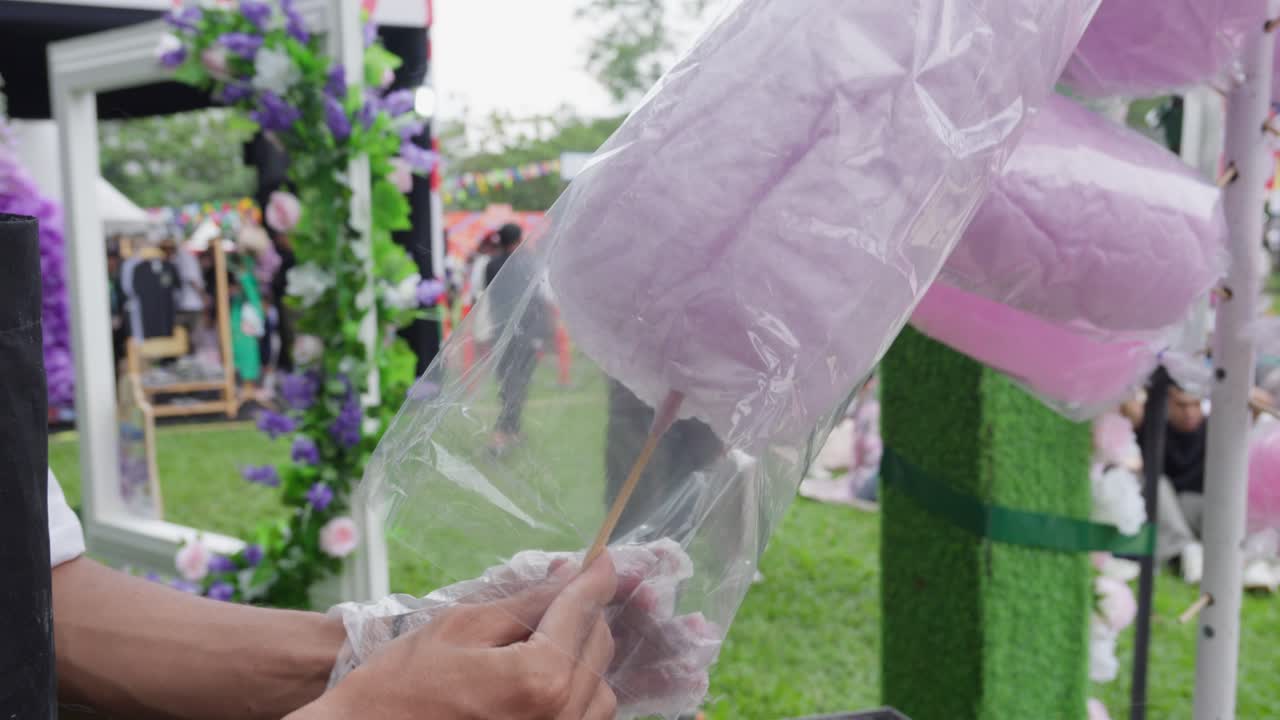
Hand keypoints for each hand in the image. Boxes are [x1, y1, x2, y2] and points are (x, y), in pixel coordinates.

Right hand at [328, 540, 721, 718]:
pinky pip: (584, 719)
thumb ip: (525, 602)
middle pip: (599, 649)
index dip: (595, 579)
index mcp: (540, 678)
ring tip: (541, 642)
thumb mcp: (461, 627)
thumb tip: (570, 574)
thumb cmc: (399, 687)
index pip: (582, 613)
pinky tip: (539, 678)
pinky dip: (574, 693)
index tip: (604, 559)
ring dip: (581, 658)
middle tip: (558, 596)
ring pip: (600, 689)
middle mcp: (562, 718)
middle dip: (584, 616)